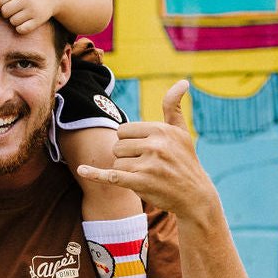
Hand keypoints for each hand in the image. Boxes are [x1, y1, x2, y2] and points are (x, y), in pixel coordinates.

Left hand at [0, 0, 60, 33]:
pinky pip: (21, 29)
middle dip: (6, 13)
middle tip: (11, 11)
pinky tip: (23, 23)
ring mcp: (33, 11)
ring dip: (14, 21)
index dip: (0, 4)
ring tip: (19, 16)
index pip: (0, 1)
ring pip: (13, 21)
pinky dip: (20, 28)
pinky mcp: (38, 21)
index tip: (5, 4)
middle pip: (5, 12)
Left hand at [77, 81, 216, 217]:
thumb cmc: (185, 161)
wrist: (195, 196)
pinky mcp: (141, 183)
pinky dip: (95, 174)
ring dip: (126, 171)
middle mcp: (155, 145)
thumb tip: (182, 81)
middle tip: (146, 165)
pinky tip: (82, 170)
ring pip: (116, 163)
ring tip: (146, 176)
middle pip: (117, 146)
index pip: (123, 130)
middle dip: (126, 156)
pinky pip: (112, 175)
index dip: (129, 141)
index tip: (145, 150)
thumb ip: (174, 106)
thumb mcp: (181, 132)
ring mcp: (148, 165)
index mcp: (160, 130)